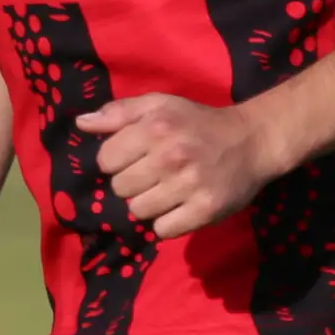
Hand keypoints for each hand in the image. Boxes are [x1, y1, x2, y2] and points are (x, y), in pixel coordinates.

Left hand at [78, 95, 284, 241]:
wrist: (252, 141)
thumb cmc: (199, 122)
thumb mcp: (160, 105)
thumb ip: (119, 113)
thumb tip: (81, 124)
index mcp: (155, 127)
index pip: (106, 160)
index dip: (116, 160)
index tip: (136, 157)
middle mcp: (170, 156)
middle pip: (119, 188)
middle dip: (133, 183)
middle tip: (155, 174)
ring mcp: (189, 185)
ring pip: (138, 211)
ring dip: (149, 204)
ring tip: (168, 190)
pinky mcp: (205, 210)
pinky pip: (163, 230)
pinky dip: (169, 222)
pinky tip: (181, 207)